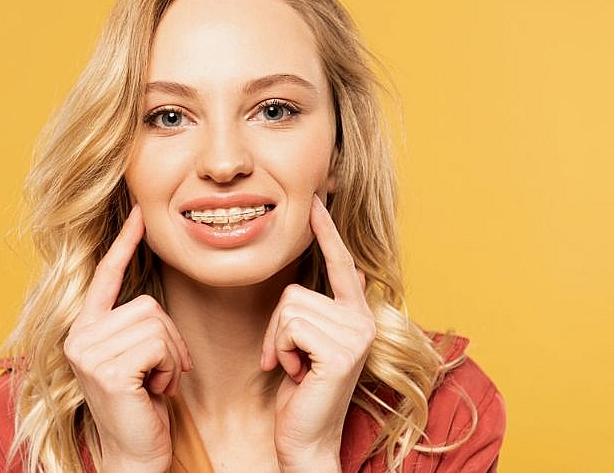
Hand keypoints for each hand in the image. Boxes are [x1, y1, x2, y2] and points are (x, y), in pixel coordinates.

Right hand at [63, 205, 192, 472]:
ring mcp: (89, 352)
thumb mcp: (135, 357)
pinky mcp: (107, 369)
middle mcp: (79, 336)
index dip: (123, 244)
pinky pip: (159, 343)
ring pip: (156, 323)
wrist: (136, 454)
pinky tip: (156, 391)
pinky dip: (170, 367)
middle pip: (147, 305)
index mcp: (85, 329)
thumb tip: (151, 301)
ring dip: (171, 355)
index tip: (138, 213)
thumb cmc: (142, 405)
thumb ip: (134, 326)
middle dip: (169, 339)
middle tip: (161, 372)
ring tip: (156, 383)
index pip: (106, 277)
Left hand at [261, 194, 375, 470]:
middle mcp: (362, 319)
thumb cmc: (301, 392)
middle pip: (295, 291)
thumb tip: (351, 269)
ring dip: (278, 341)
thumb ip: (322, 309)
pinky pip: (289, 326)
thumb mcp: (308, 344)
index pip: (339, 263)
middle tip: (288, 359)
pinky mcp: (341, 350)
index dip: (325, 231)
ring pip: (288, 307)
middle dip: (277, 328)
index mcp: (356, 314)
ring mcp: (355, 334)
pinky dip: (281, 351)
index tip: (315, 200)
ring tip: (295, 367)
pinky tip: (296, 374)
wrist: (305, 439)